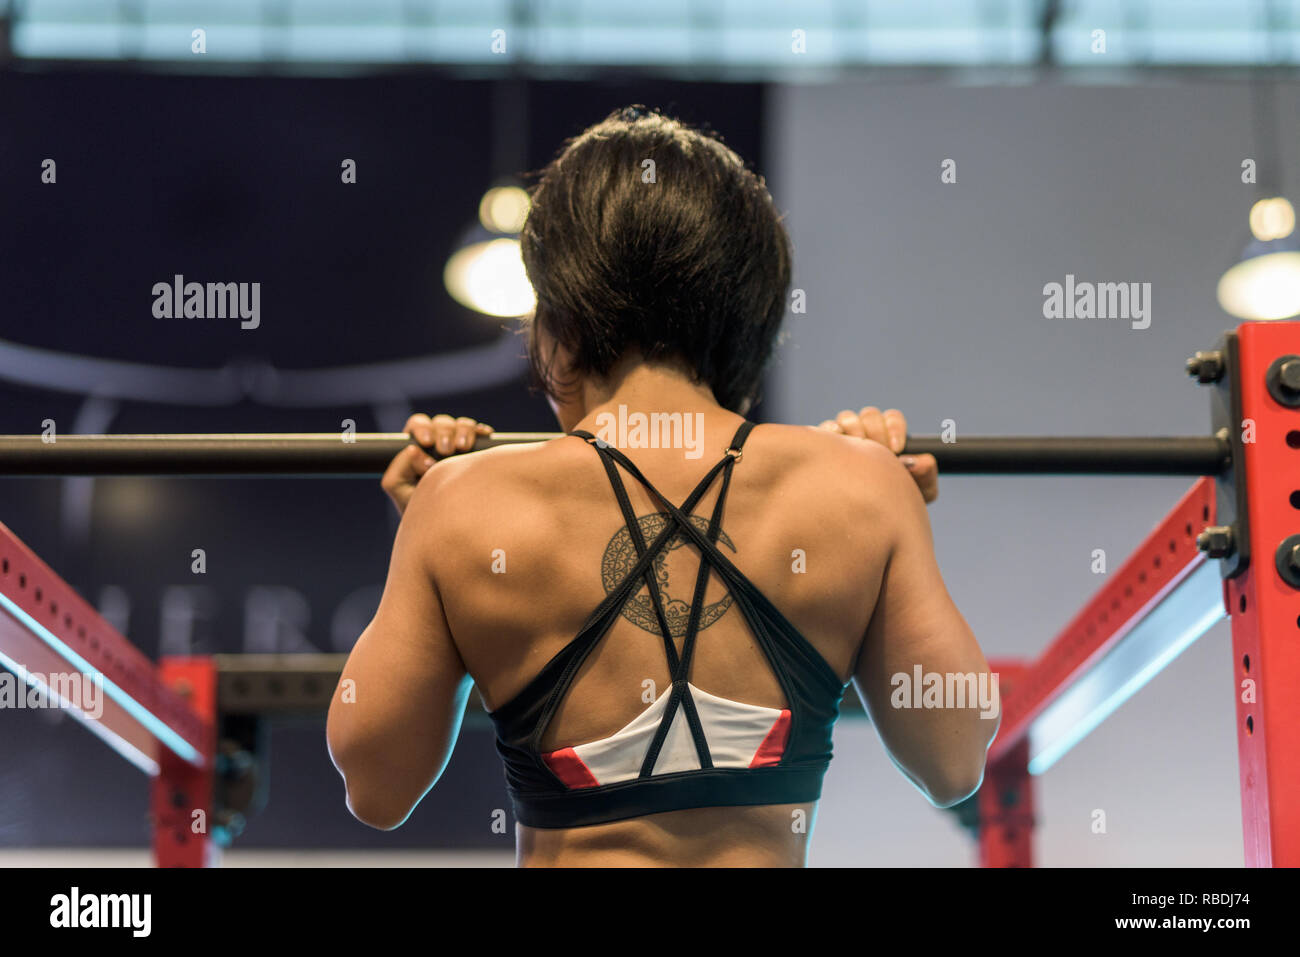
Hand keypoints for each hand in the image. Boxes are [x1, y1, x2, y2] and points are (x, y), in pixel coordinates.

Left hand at [382, 413, 493, 514]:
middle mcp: (438, 443)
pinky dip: (481, 431)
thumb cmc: (420, 508)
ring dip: (463, 430)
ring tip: (463, 447)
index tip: (427, 442)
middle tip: (446, 450)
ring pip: (461, 424)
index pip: (417, 425)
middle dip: (443, 432)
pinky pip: (480, 432)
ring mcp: (458, 444)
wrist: (448, 525)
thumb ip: (399, 469)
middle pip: (440, 422)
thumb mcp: (399, 490)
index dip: (422, 428)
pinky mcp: (477, 450)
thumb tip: (414, 450)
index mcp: (416, 447)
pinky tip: (485, 436)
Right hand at [818, 406, 937, 503]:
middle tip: (880, 450)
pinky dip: (831, 429)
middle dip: (876, 430)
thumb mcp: (918, 492)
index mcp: (888, 435)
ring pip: (847, 417)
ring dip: (854, 427)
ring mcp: (844, 436)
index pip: (892, 417)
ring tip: (859, 445)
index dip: (895, 427)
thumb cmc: (894, 502)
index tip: (898, 447)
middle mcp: (866, 431)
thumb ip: (927, 474)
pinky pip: (825, 428)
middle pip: (870, 414)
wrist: (866, 518)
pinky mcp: (824, 445)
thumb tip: (923, 460)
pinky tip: (838, 441)